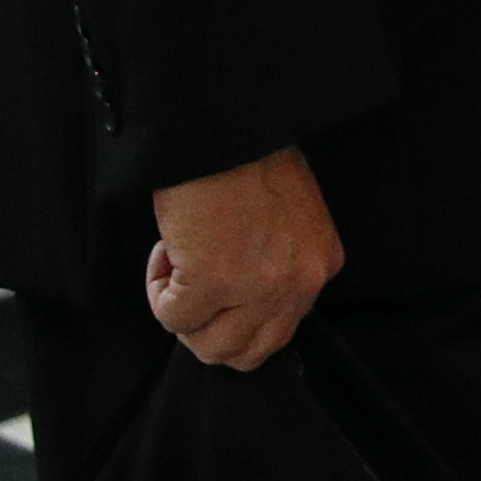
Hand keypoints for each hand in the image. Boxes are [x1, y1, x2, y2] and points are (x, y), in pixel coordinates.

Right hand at [146, 144, 340, 369]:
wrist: (224, 129)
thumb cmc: (249, 161)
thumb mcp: (288, 219)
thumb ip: (278, 263)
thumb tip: (241, 301)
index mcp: (322, 264)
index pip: (278, 330)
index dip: (236, 312)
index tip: (217, 280)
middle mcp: (299, 283)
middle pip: (247, 352)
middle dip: (209, 330)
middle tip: (191, 290)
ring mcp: (259, 287)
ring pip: (209, 347)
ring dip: (184, 315)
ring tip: (180, 264)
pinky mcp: (214, 281)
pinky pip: (173, 318)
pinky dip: (159, 291)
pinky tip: (166, 251)